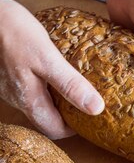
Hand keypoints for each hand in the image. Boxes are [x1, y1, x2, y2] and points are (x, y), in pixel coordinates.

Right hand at [0, 0, 103, 138]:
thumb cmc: (13, 32)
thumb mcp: (48, 58)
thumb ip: (70, 84)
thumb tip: (96, 108)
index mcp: (29, 100)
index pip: (54, 131)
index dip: (74, 129)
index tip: (90, 118)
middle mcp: (17, 99)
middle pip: (46, 118)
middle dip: (67, 115)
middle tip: (87, 102)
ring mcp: (10, 86)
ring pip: (37, 103)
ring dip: (57, 99)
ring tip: (75, 86)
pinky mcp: (6, 73)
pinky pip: (29, 87)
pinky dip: (45, 85)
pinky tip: (54, 70)